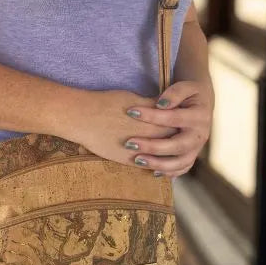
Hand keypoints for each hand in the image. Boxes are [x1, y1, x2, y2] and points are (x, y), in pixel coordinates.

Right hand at [58, 89, 177, 167]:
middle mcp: (147, 136)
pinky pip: (146, 166)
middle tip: (180, 136)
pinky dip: (154, 164)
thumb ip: (152, 105)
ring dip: (166, 153)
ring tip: (169, 149)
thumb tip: (166, 105)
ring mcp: (137, 150)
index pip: (175, 123)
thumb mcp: (133, 98)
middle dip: (177, 138)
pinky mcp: (126, 160)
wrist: (82, 117)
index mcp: (151, 119)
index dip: (180, 123)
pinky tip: (157, 161)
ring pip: (160, 155)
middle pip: (171, 140)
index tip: (182, 121)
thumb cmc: (106, 103)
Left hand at [121, 80, 213, 176]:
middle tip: (130, 143)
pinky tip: (152, 172)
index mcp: (200, 116)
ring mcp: (197, 148)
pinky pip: (182, 169)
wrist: (203, 104)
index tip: (130, 111)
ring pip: (180, 162)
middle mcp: (201, 135)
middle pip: (178, 145)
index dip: (152, 115)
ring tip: (137, 160)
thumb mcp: (186, 87)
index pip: (173, 117)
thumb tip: (160, 104)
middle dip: (153, 146)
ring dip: (158, 164)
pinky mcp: (192, 156)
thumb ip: (175, 92)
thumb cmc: (189, 94)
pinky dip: (169, 173)